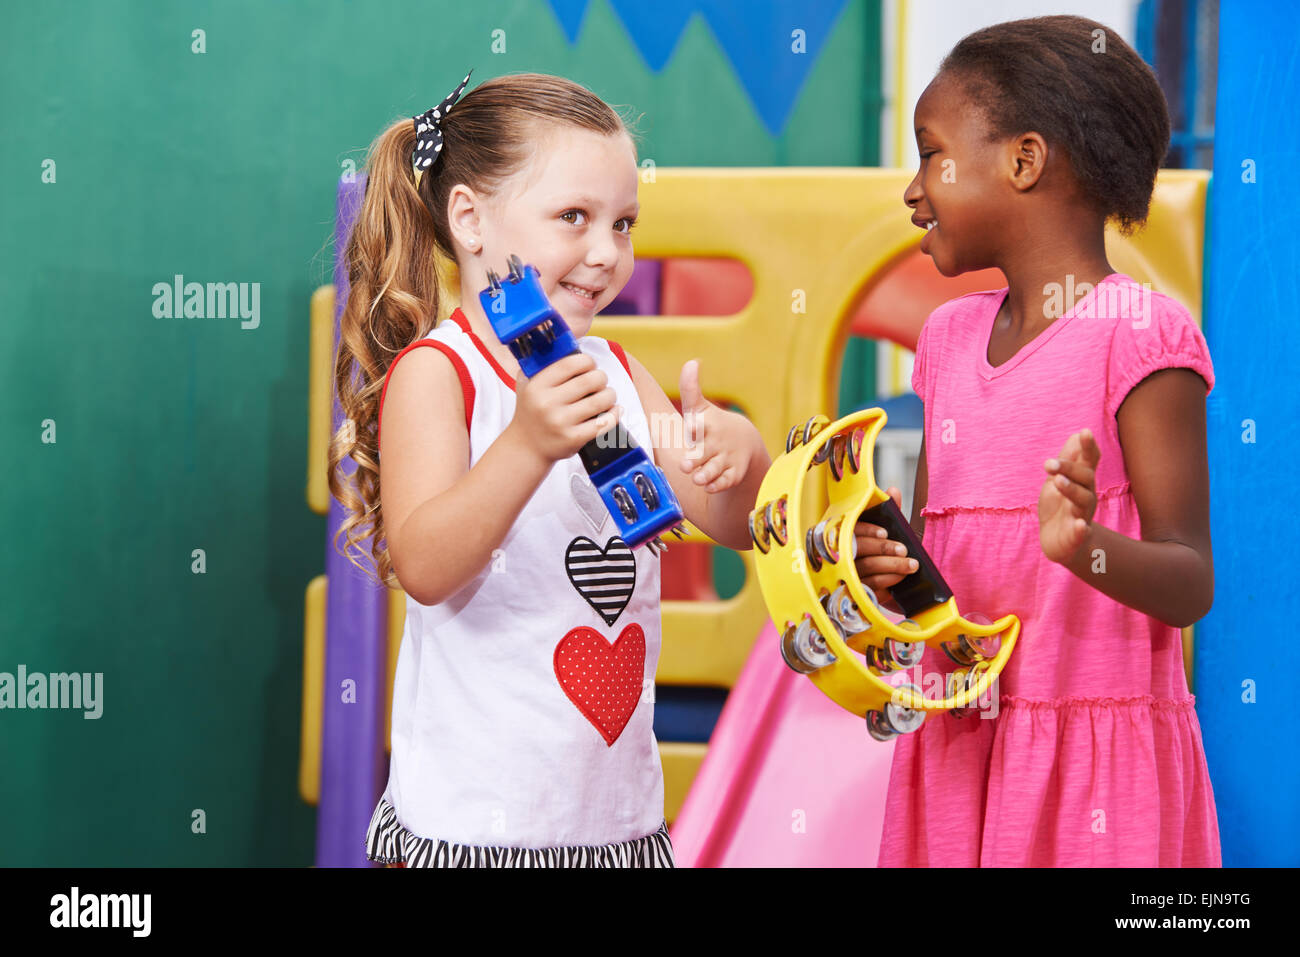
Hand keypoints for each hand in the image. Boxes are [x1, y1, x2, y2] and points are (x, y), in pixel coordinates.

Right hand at [508, 352, 620, 463]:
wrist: (526, 446)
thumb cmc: (531, 410)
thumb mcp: (527, 383)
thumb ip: (542, 363)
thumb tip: (566, 343)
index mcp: (537, 385)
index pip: (571, 364)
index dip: (587, 361)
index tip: (590, 365)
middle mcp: (547, 403)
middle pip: (591, 380)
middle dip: (601, 378)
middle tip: (600, 381)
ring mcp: (560, 422)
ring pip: (601, 400)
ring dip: (610, 395)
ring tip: (607, 396)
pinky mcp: (573, 439)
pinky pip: (604, 422)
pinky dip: (614, 414)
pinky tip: (614, 410)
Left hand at [677, 358, 752, 492]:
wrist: (744, 442)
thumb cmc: (712, 425)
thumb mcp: (700, 408)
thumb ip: (691, 388)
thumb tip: (692, 362)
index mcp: (708, 425)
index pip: (701, 424)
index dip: (696, 425)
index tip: (691, 425)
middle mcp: (716, 443)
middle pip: (704, 453)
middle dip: (695, 459)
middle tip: (686, 465)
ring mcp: (725, 459)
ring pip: (714, 470)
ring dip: (705, 475)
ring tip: (698, 478)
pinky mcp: (732, 474)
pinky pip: (725, 482)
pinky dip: (718, 485)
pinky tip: (709, 486)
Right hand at [853, 486, 916, 608]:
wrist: (880, 579)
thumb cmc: (880, 548)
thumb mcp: (885, 528)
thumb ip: (889, 510)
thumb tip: (893, 490)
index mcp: (845, 533)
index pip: (851, 529)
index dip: (867, 530)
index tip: (885, 532)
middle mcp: (841, 552)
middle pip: (860, 548)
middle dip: (885, 549)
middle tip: (904, 550)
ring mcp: (847, 572)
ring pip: (867, 567)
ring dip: (893, 566)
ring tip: (912, 564)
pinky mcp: (855, 589)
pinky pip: (871, 585)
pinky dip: (888, 580)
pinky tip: (901, 576)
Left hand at [1039, 428, 1099, 563]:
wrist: (1058, 542)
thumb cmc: (1059, 507)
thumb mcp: (1058, 480)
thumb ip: (1067, 460)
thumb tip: (1075, 434)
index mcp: (1081, 481)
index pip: (1089, 461)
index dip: (1088, 446)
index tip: (1084, 431)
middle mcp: (1086, 496)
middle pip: (1085, 478)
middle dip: (1069, 468)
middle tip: (1048, 463)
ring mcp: (1082, 515)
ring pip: (1083, 501)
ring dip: (1072, 490)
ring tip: (1059, 481)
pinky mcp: (1076, 536)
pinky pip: (1081, 532)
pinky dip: (1080, 529)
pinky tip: (1079, 526)